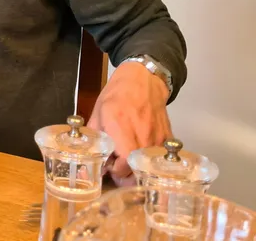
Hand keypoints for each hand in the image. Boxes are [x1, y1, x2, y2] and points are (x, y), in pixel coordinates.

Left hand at [88, 60, 171, 185]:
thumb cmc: (117, 94)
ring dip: (138, 169)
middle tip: (118, 169)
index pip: (122, 166)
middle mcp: (141, 135)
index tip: (109, 168)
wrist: (143, 80)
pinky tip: (142, 155)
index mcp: (119, 128)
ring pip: (149, 168)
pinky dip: (151, 161)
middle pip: (136, 171)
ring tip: (129, 162)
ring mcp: (157, 138)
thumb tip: (88, 158)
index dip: (114, 172)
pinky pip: (159, 158)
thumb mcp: (98, 113)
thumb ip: (94, 137)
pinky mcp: (167, 138)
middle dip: (125, 175)